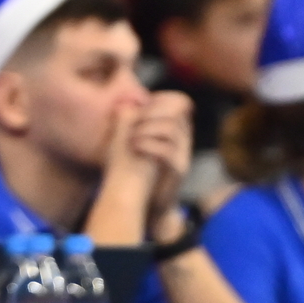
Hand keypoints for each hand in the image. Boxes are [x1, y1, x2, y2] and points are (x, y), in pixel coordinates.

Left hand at [132, 91, 193, 221]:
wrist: (143, 204)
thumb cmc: (134, 170)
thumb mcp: (131, 141)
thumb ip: (129, 123)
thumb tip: (120, 104)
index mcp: (174, 131)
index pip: (181, 103)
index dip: (162, 98)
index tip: (139, 103)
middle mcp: (183, 141)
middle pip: (176, 113)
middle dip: (151, 112)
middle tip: (133, 120)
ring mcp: (183, 156)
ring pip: (171, 129)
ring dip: (147, 128)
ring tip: (131, 137)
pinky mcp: (178, 171)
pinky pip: (168, 150)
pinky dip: (148, 145)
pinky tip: (134, 146)